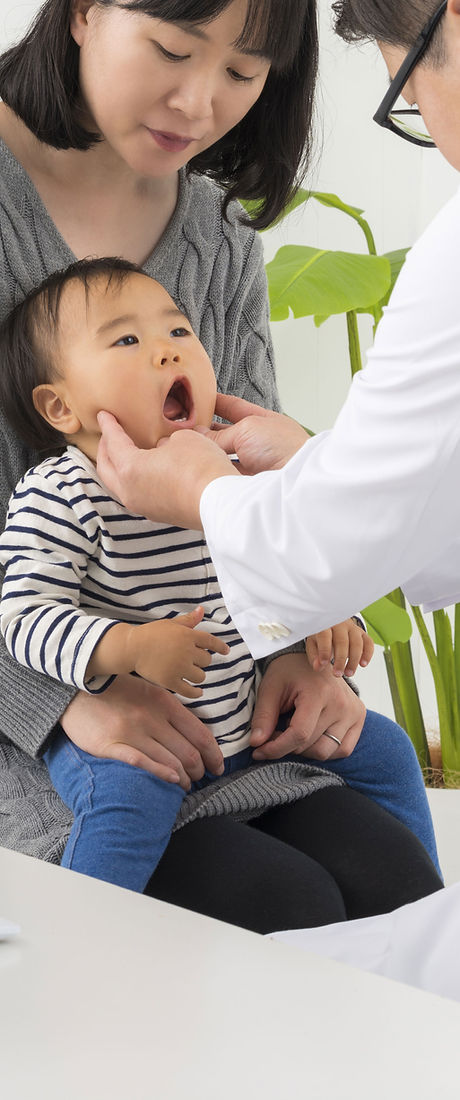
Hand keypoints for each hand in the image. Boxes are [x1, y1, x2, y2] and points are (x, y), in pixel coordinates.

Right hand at [59, 674, 224, 790]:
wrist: (76, 690)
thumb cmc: (117, 693)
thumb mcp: (150, 692)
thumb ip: (171, 711)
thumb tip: (196, 736)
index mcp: (164, 703)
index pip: (200, 734)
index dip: (213, 754)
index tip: (217, 766)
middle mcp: (151, 718)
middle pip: (188, 752)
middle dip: (199, 770)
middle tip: (199, 778)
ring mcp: (131, 733)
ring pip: (170, 762)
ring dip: (183, 779)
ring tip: (184, 785)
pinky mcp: (111, 746)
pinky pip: (142, 763)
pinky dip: (161, 774)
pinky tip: (171, 781)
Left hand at [96, 412, 238, 528]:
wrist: (221, 502)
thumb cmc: (201, 468)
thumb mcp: (183, 439)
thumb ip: (166, 441)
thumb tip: (163, 449)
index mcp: (129, 469)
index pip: (113, 443)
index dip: (109, 426)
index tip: (104, 416)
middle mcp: (130, 492)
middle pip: (107, 469)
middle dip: (105, 450)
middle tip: (108, 436)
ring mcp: (144, 506)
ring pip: (121, 485)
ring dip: (120, 469)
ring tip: (125, 455)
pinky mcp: (160, 514)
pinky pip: (139, 494)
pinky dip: (137, 481)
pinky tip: (148, 472)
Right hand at [130, 607, 229, 698]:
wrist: (132, 648)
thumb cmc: (151, 633)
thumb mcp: (171, 624)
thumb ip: (188, 620)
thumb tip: (202, 610)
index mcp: (187, 635)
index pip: (211, 642)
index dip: (220, 647)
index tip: (226, 651)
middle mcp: (186, 651)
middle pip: (206, 660)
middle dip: (201, 660)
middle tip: (192, 660)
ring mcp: (179, 667)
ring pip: (200, 676)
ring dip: (198, 675)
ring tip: (190, 672)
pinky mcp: (170, 681)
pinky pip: (190, 691)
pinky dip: (196, 693)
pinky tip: (198, 692)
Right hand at [197, 393, 308, 474]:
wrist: (297, 480)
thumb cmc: (284, 448)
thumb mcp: (248, 430)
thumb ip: (221, 433)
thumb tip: (199, 435)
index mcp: (263, 420)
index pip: (235, 407)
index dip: (217, 402)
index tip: (200, 399)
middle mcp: (259, 441)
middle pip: (226, 432)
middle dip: (207, 430)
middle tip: (185, 428)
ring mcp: (255, 463)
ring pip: (224, 454)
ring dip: (209, 452)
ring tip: (189, 448)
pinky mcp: (249, 482)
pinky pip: (226, 473)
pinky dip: (215, 469)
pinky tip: (203, 468)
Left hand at [249, 654, 365, 761]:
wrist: (314, 654)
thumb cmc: (290, 671)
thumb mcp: (270, 688)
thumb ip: (263, 716)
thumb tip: (256, 743)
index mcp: (319, 692)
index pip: (299, 734)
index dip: (276, 748)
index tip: (259, 752)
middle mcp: (341, 704)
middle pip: (311, 746)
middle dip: (286, 747)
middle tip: (273, 735)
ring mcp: (353, 711)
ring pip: (327, 752)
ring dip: (305, 751)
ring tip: (292, 734)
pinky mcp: (359, 717)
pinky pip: (343, 749)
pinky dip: (325, 750)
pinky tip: (311, 737)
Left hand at [305, 619, 373, 677]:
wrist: (332, 624)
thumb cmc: (321, 636)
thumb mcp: (313, 644)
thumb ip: (314, 656)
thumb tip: (318, 667)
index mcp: (324, 625)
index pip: (325, 636)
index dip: (324, 650)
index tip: (323, 664)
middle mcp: (340, 624)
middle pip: (342, 641)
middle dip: (340, 660)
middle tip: (337, 674)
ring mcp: (353, 628)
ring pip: (357, 643)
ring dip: (354, 660)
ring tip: (349, 673)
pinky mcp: (362, 633)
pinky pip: (368, 642)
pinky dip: (368, 654)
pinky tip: (363, 664)